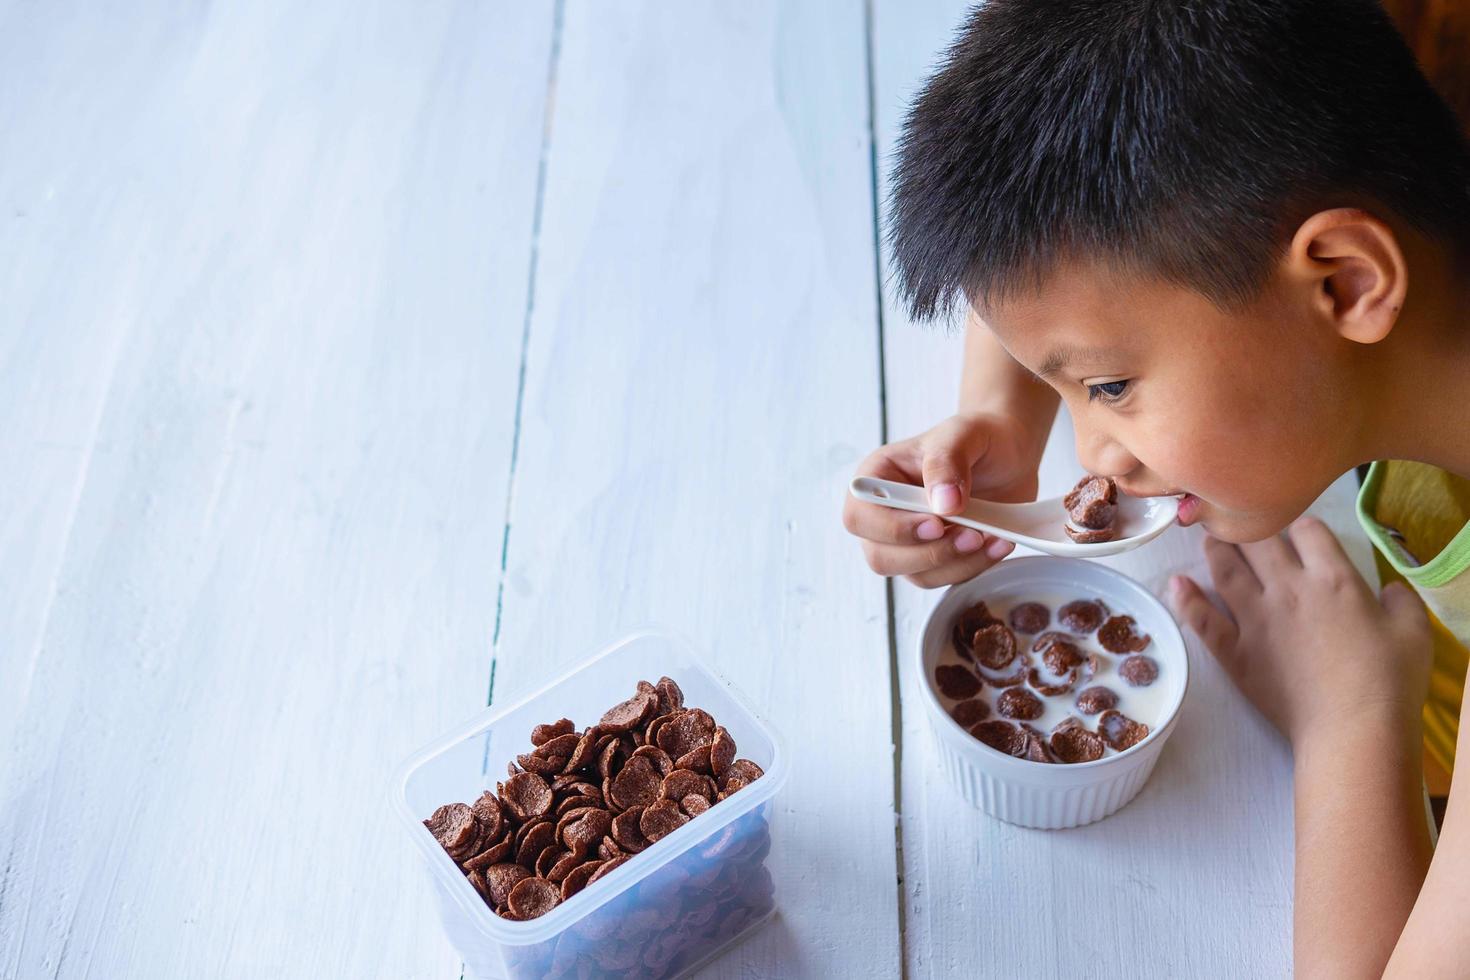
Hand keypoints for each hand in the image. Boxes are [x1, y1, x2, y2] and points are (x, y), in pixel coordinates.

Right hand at [842, 411, 1040, 587]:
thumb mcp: (962, 434)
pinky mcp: (937, 557)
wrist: (1008, 452)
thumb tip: (943, 503)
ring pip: (916, 574)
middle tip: (972, 535)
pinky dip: (974, 566)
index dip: (892, 529)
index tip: (935, 523)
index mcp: (877, 478)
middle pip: (881, 557)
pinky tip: (997, 544)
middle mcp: (885, 514)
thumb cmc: (977, 437)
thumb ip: (946, 462)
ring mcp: (910, 541)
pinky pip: (947, 578)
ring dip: (958, 563)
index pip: (860, 517)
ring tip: (992, 537)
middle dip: (930, 553)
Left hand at [1169, 516, 1430, 745]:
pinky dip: (1186, 599)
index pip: (1307, 530)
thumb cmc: (1389, 681)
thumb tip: (1389, 589)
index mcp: (1333, 579)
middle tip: (1239, 521)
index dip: (1303, 527)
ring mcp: (1255, 619)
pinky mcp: (1234, 651)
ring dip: (1215, 549)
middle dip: (1249, 526)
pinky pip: (1202, 619)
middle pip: (1258, 541)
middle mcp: (1288, 589)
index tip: (1301, 534)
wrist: (1352, 728)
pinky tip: (1176, 583)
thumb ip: (1401, 601)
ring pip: (1225, 570)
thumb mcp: (1414, 632)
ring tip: (1209, 537)